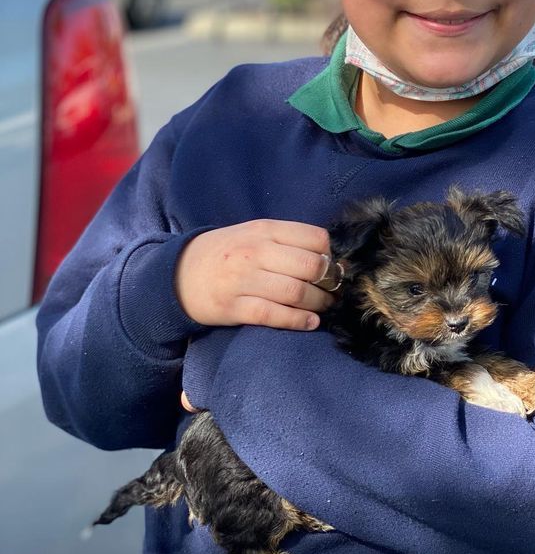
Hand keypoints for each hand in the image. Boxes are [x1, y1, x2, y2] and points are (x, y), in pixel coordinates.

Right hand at [176, 219, 333, 331]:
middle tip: (335, 291)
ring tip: (324, 307)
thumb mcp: (255, 234)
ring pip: (296, 292)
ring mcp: (244, 280)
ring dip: (319, 303)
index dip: (332, 255)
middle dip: (331, 282)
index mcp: (265, 230)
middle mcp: (256, 252)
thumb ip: (288, 241)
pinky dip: (298, 321)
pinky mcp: (234, 307)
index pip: (315, 238)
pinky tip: (310, 323)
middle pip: (311, 266)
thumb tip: (331, 258)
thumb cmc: (228, 253)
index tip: (337, 267)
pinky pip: (274, 315)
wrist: (180, 273)